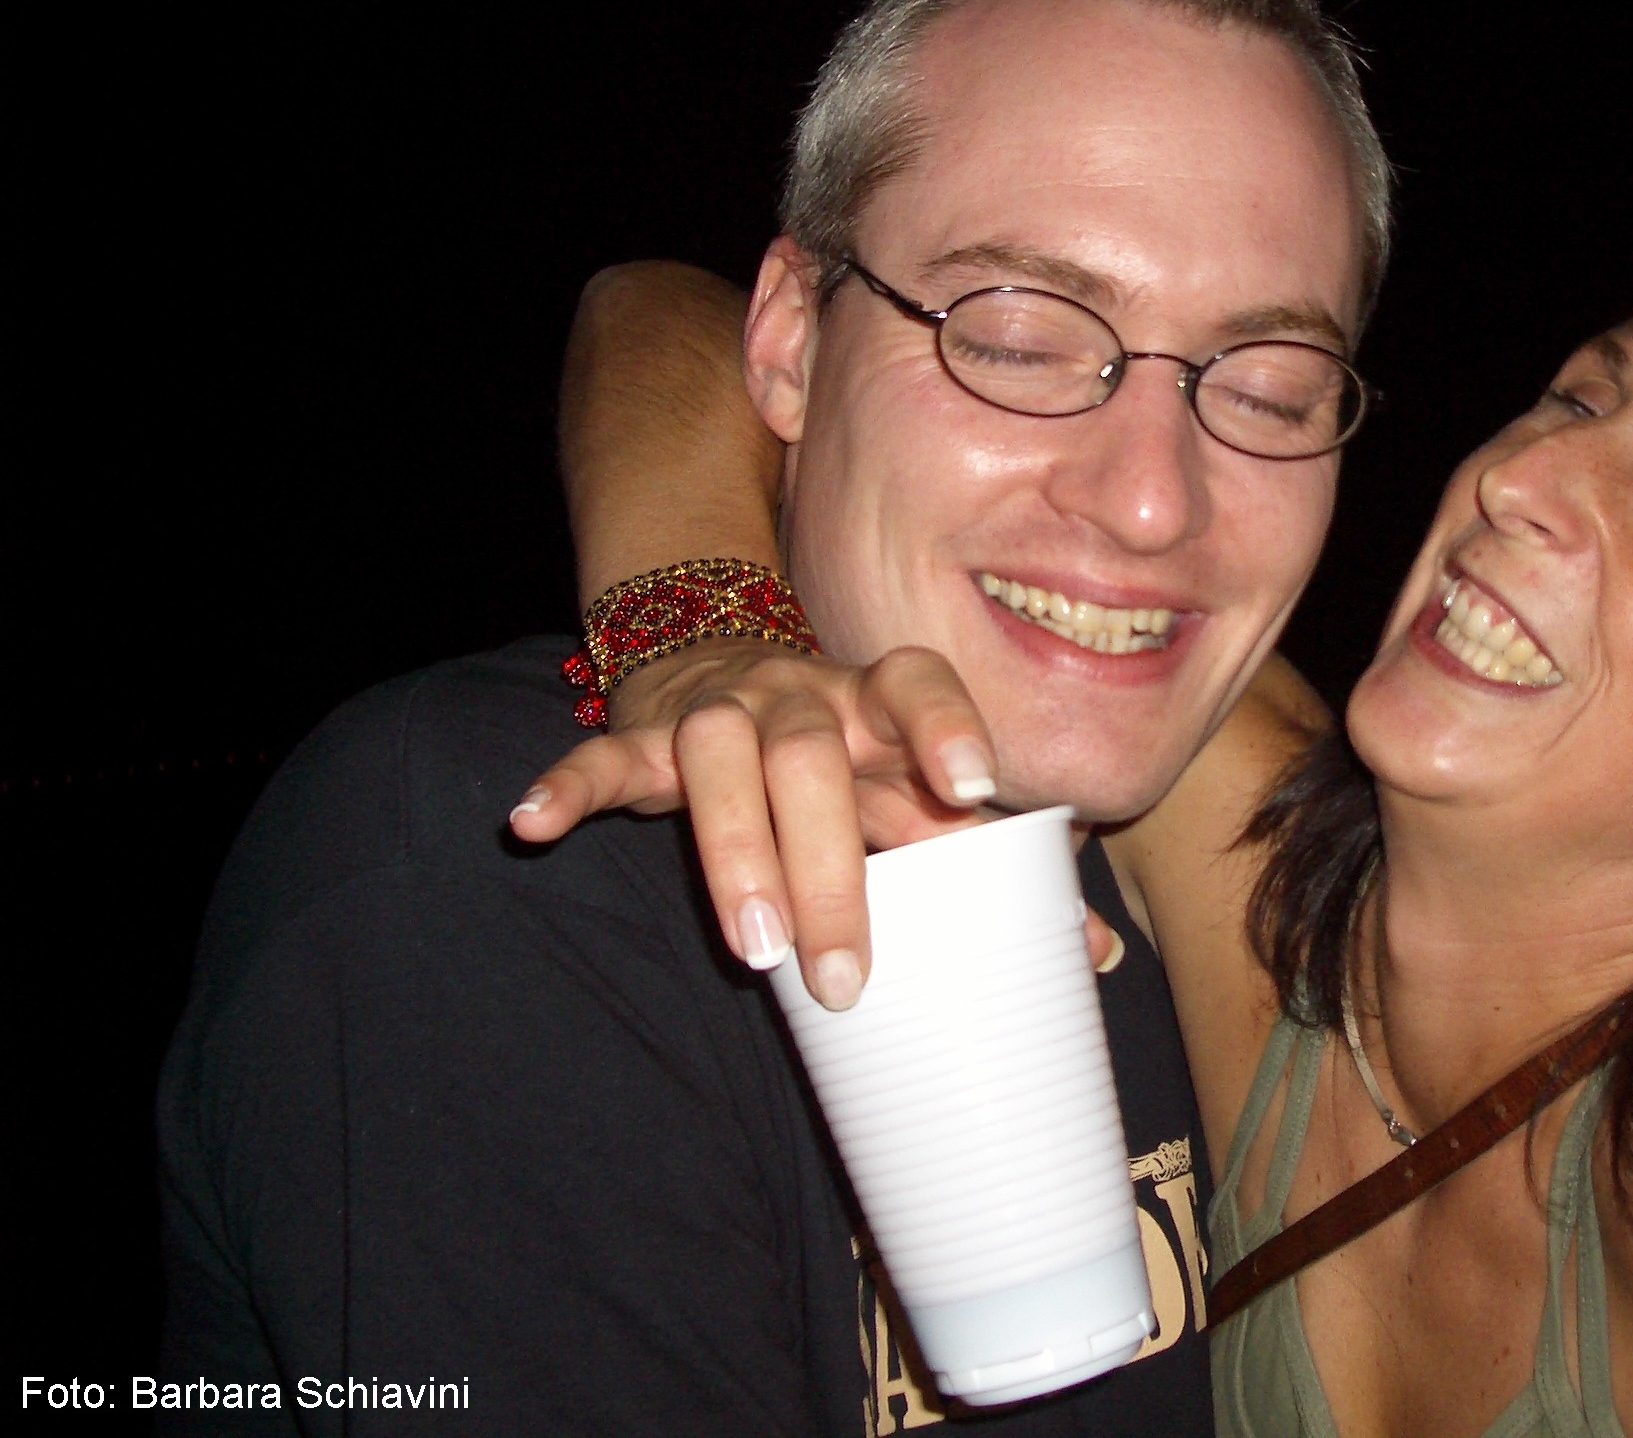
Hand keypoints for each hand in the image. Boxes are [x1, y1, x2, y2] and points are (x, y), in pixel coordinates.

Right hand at [508, 639, 1119, 1004]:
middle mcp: (803, 698)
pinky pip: (602, 755)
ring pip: (720, 761)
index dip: (947, 725)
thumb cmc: (852, 757)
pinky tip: (531, 824)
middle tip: (847, 974)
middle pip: (812, 762)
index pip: (918, 685)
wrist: (732, 665)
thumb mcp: (916, 792)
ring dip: (734, 852)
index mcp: (879, 703)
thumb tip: (1094, 956)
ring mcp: (721, 712)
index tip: (973, 784)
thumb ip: (991, 861)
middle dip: (830, 869)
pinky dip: (568, 786)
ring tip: (751, 945)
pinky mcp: (646, 735)